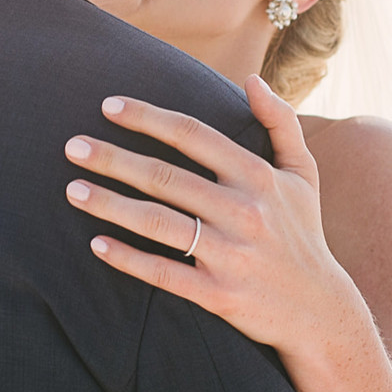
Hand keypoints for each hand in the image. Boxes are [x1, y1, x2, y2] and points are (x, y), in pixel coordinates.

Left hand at [66, 77, 364, 357]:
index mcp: (258, 176)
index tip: (108, 107)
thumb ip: (281, 122)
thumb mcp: (303, 175)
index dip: (148, 117)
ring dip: (110, 204)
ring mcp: (230, 254)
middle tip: (71, 146)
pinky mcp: (218, 294)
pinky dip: (128, 258)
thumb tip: (252, 79)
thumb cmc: (303, 236)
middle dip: (113, 159)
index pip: (193, 135)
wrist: (320, 313)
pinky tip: (97, 244)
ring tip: (73, 191)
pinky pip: (164, 273)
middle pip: (165, 177)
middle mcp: (243, 211)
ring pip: (158, 223)